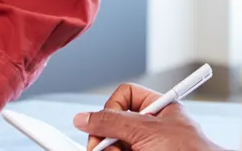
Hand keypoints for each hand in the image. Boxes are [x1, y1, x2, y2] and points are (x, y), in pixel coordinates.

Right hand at [73, 83, 222, 150]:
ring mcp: (146, 148)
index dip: (111, 108)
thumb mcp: (147, 130)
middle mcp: (150, 129)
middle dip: (106, 139)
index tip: (103, 124)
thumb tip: (84, 118)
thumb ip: (112, 122)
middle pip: (112, 126)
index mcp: (158, 110)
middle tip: (102, 149)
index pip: (124, 96)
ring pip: (112, 147)